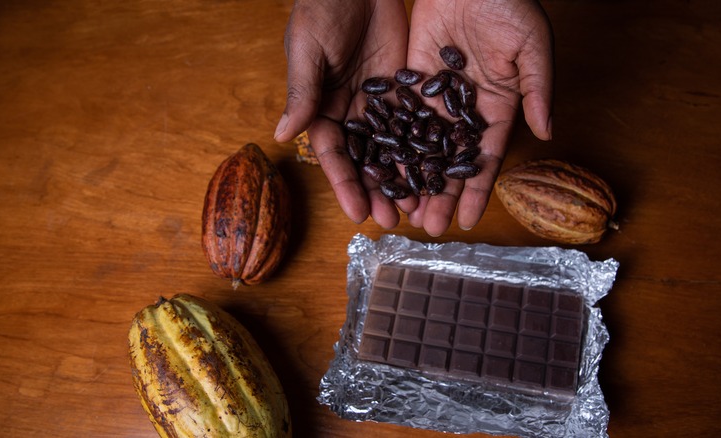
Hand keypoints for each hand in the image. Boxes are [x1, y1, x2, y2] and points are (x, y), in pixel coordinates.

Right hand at [274, 0, 414, 228]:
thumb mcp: (308, 49)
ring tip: (416, 208)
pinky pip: (415, 124)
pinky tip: (435, 173)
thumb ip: (302, 92)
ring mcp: (379, 104)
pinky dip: (423, 149)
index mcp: (321, 108)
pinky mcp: (404, 89)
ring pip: (392, 150)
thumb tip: (285, 135)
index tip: (357, 213)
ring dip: (402, 179)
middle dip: (377, 192)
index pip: (334, 155)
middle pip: (364, 161)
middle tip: (392, 222)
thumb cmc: (321, 8)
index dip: (344, 185)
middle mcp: (350, 113)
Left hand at [406, 0, 553, 235]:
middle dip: (440, 194)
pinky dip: (391, 144)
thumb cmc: (511, 3)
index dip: (476, 190)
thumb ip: (538, 89)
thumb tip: (547, 132)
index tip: (467, 222)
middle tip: (428, 227)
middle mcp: (464, 109)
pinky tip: (382, 171)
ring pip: (421, 146)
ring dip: (413, 178)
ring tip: (402, 210)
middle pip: (449, 160)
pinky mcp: (411, 78)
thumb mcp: (533, 46)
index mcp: (497, 107)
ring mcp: (436, 96)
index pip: (484, 158)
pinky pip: (400, 117)